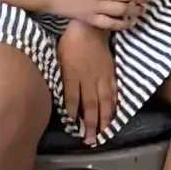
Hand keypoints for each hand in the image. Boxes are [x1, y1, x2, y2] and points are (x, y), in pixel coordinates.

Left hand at [58, 19, 118, 144]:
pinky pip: (113, 93)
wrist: (89, 29)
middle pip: (90, 105)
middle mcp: (88, 79)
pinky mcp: (111, 74)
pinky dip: (113, 105)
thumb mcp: (57, 58)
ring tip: (103, 133)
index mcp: (72, 75)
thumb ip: (59, 77)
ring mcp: (102, 77)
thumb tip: (57, 95)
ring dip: (104, 120)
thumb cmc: (69, 43)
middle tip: (90, 140)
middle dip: (90, 125)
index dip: (72, 113)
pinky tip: (113, 115)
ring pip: (104, 102)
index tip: (73, 125)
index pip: (72, 99)